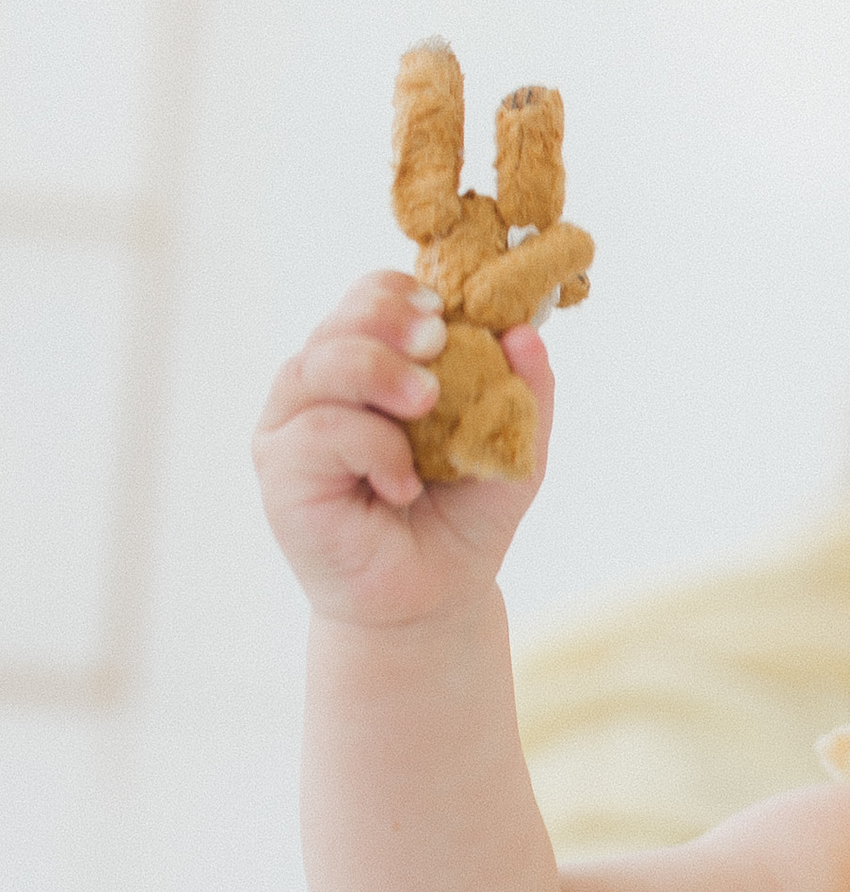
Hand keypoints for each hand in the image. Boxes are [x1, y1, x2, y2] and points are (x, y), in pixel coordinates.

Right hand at [253, 272, 551, 629]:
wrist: (434, 597)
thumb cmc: (461, 516)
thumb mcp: (513, 449)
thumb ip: (526, 391)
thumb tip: (527, 334)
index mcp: (371, 364)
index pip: (369, 298)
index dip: (401, 294)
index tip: (444, 315)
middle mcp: (323, 386)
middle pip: (341, 319)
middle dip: (390, 320)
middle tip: (437, 345)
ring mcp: (293, 424)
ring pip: (321, 363)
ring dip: (381, 374)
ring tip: (427, 409)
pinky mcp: (280, 469)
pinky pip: (319, 429)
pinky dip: (371, 446)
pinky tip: (403, 483)